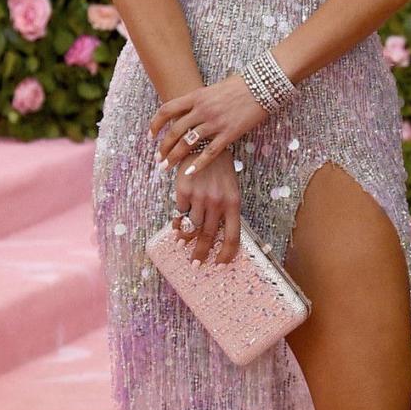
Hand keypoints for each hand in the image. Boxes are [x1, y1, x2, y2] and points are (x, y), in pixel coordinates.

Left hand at [149, 70, 268, 239]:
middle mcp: (202, 109)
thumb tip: (190, 111)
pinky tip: (189, 173)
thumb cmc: (241, 85)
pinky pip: (209, 152)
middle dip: (163, 147)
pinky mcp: (229, 133)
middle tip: (158, 158)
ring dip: (174, 157)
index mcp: (197, 96)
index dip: (155, 124)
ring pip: (187, 143)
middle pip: (174, 131)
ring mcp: (215, 122)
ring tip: (167, 167)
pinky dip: (198, 164)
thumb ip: (201, 101)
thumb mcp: (214, 89)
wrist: (264, 84)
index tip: (151, 135)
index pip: (167, 110)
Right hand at [170, 150, 241, 265]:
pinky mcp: (183, 190)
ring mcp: (200, 197)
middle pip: (209, 236)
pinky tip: (176, 227)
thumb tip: (215, 236)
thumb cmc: (220, 171)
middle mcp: (217, 202)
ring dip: (186, 239)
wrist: (204, 145)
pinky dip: (177, 223)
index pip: (233, 237)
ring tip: (182, 245)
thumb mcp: (230, 190)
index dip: (226, 254)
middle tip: (195, 264)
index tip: (219, 265)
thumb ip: (225, 212)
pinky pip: (180, 214)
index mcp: (234, 203)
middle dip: (201, 253)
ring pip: (192, 227)